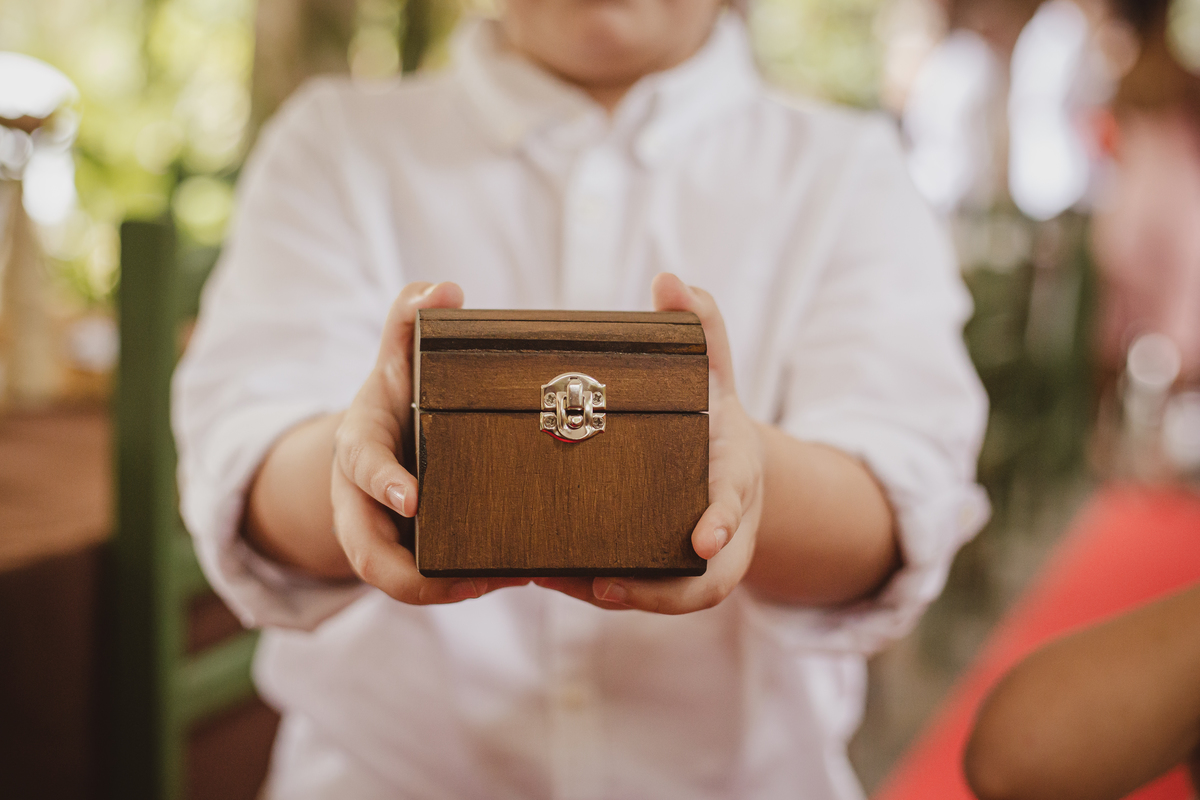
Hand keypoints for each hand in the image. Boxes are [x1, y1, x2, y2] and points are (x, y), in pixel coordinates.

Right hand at [332, 281, 529, 602]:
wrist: (385, 431)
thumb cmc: (398, 388)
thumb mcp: (399, 351)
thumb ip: (411, 314)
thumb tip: (445, 287)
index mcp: (359, 443)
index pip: (360, 464)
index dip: (383, 483)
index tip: (413, 499)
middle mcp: (361, 495)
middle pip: (366, 552)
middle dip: (409, 575)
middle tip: (468, 581)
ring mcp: (381, 530)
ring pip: (395, 578)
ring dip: (442, 589)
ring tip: (498, 581)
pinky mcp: (407, 551)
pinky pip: (424, 580)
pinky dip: (461, 584)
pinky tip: (512, 575)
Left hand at [536, 273, 765, 612]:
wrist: (726, 465)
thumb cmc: (713, 415)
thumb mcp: (715, 369)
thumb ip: (701, 325)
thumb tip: (669, 279)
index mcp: (735, 480)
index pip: (735, 507)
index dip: (722, 524)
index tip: (704, 540)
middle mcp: (720, 530)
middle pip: (701, 582)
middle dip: (655, 591)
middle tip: (601, 583)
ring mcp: (691, 558)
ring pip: (662, 595)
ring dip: (609, 592)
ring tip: (553, 577)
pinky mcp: (661, 572)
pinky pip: (636, 591)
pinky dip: (594, 588)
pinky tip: (546, 574)